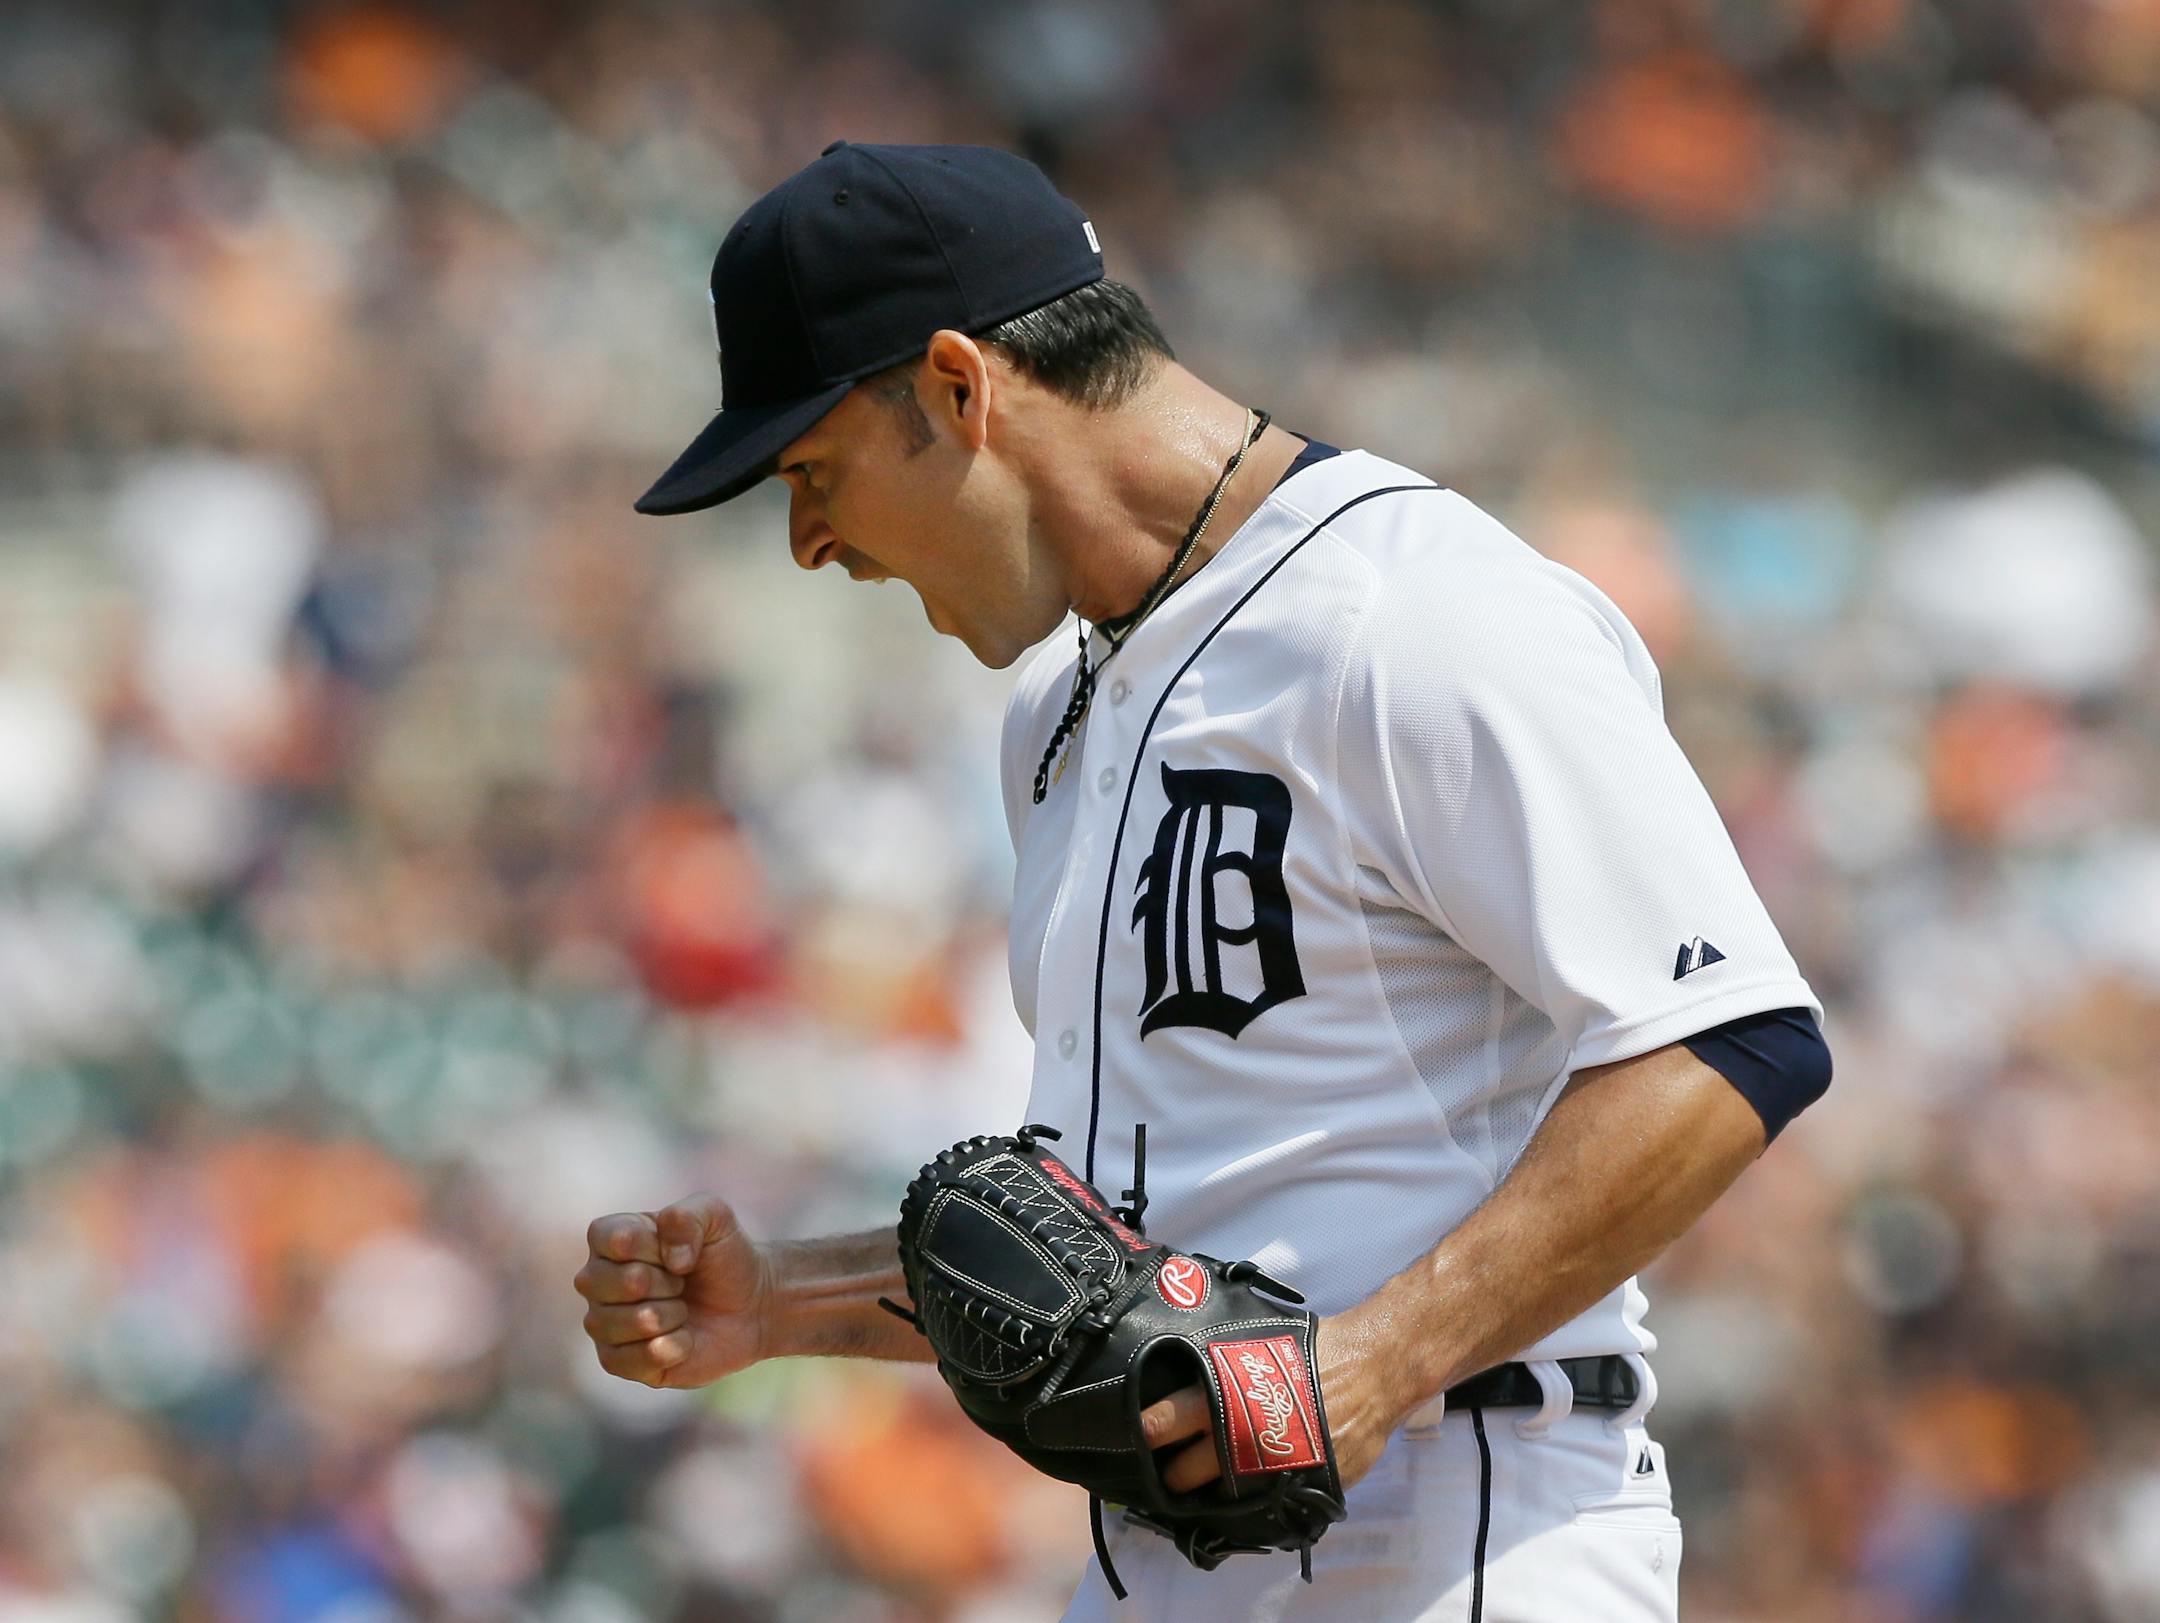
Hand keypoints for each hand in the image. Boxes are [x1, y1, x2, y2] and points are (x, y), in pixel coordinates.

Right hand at [574, 1195, 771, 1387]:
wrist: (750, 1306)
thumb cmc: (724, 1256)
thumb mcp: (715, 1216)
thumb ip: (687, 1216)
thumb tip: (671, 1258)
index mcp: (612, 1239)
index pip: (607, 1238)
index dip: (647, 1245)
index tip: (674, 1251)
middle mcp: (598, 1280)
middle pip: (604, 1282)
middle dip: (660, 1282)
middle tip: (682, 1282)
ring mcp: (605, 1322)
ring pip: (615, 1323)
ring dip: (666, 1316)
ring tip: (683, 1309)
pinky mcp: (618, 1361)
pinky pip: (629, 1359)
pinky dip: (670, 1348)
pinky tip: (685, 1339)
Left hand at [1138, 1314, 1407, 1495]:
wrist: (1370, 1372)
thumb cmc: (1308, 1352)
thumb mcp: (1252, 1348)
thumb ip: (1217, 1368)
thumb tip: (1178, 1370)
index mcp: (1223, 1396)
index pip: (1167, 1421)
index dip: (1148, 1432)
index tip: (1134, 1438)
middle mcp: (1239, 1438)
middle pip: (1185, 1474)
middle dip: (1172, 1477)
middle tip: (1168, 1473)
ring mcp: (1268, 1470)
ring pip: (1218, 1500)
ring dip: (1205, 1497)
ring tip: (1199, 1491)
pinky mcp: (1296, 1491)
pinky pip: (1259, 1512)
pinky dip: (1247, 1510)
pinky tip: (1239, 1502)